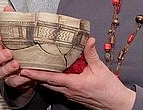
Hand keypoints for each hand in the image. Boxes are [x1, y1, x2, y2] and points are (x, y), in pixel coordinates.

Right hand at [0, 6, 34, 90]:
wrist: (29, 66)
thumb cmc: (19, 49)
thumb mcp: (16, 35)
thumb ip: (11, 22)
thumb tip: (7, 8)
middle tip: (8, 51)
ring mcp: (4, 72)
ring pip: (0, 73)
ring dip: (7, 68)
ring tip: (17, 63)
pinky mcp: (14, 81)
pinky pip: (14, 82)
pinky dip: (20, 79)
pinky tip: (26, 74)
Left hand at [18, 38, 135, 109]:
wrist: (118, 104)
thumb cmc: (110, 89)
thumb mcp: (101, 69)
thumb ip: (91, 54)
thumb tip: (88, 39)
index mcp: (73, 84)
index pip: (50, 78)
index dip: (36, 74)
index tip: (25, 70)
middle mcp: (69, 91)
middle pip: (47, 83)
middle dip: (35, 75)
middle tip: (24, 66)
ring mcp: (71, 95)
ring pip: (53, 86)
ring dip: (43, 78)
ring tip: (34, 68)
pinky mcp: (74, 96)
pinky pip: (59, 88)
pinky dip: (53, 81)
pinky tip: (52, 74)